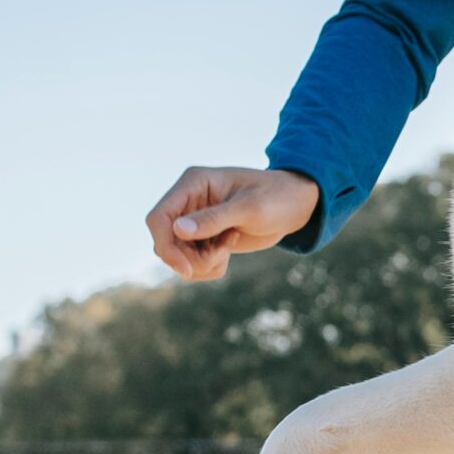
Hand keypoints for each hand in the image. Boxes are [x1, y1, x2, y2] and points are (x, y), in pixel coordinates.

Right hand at [145, 167, 320, 280]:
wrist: (295, 206)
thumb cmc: (276, 198)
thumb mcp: (250, 208)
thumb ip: (215, 219)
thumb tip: (177, 229)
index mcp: (192, 184)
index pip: (159, 218)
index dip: (166, 245)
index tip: (186, 270)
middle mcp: (187, 201)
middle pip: (164, 241)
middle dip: (189, 258)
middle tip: (221, 257)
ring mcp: (194, 220)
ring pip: (177, 255)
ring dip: (200, 263)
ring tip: (227, 250)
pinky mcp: (203, 237)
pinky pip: (192, 261)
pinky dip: (208, 266)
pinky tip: (227, 252)